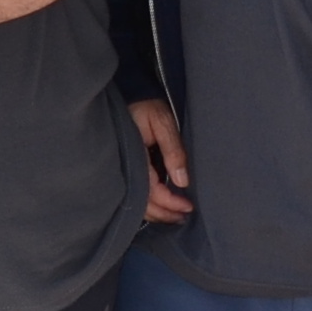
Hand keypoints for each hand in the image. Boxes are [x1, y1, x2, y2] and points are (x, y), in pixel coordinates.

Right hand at [131, 97, 195, 222]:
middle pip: (143, 202)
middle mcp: (126, 167)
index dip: (170, 203)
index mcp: (135, 158)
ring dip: (156, 212)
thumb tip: (182, 181)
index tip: (188, 208)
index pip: (152, 191)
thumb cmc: (146, 105)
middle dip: (164, 214)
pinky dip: (148, 202)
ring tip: (174, 216)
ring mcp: (123, 168)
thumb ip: (173, 151)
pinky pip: (135, 191)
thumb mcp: (163, 122)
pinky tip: (160, 205)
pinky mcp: (124, 166)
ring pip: (137, 200)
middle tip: (183, 218)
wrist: (128, 92)